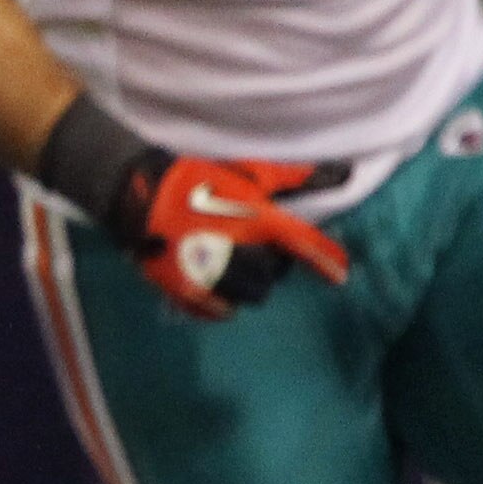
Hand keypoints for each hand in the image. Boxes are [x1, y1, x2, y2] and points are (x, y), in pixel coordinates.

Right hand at [108, 150, 352, 318]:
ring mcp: (211, 278)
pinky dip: (223, 302)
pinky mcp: (187, 294)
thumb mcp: (244, 172)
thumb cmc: (195, 179)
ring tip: (233, 266)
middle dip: (268, 265)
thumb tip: (344, 171)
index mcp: (256, 221)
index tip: (340, 276)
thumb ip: (291, 176)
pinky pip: (220, 312)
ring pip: (248, 296)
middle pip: (272, 278)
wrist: (138, 197)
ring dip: (247, 284)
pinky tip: (217, 286)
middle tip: (254, 249)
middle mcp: (238, 254)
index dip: (326, 262)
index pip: (303, 246)